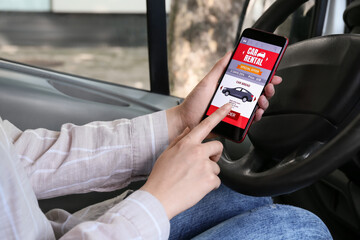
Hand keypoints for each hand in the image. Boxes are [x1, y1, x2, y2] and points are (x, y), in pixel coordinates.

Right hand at [141, 103, 231, 218]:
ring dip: (209, 173)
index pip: (206, 125)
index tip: (227, 107)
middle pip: (218, 146)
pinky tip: (197, 188)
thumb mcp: (167, 153)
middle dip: (214, 155)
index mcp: (187, 143)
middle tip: (204, 163)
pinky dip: (209, 186)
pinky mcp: (210, 180)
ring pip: (216, 166)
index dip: (219, 114)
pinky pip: (217, 181)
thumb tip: (189, 131)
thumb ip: (180, 140)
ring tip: (193, 180)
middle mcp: (197, 152)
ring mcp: (205, 166)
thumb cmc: (161, 177)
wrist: (159, 198)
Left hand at [166, 51, 281, 140]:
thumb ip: (219, 68)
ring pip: (256, 107)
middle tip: (268, 88)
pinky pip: (249, 121)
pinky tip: (256, 114)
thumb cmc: (194, 102)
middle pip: (257, 93)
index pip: (251, 81)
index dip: (264, 77)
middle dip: (268, 90)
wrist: (186, 120)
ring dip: (264, 103)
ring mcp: (236, 111)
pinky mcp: (234, 123)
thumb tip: (230, 53)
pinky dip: (256, 117)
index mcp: (230, 87)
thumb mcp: (207, 81)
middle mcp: (235, 99)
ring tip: (262, 101)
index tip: (272, 74)